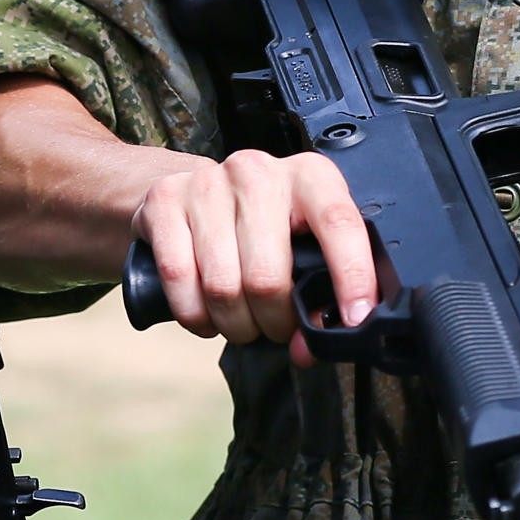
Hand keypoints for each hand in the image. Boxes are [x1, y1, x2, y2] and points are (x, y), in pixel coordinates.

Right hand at [131, 148, 378, 367]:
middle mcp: (258, 172)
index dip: (352, 277)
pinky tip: (206, 315)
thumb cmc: (262, 226)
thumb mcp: (302, 243)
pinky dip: (195, 315)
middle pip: (267, 276)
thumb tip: (309, 347)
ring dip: (234, 325)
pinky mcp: (165, 201)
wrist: (193, 191)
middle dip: (274, 322)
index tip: (355, 320)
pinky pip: (179, 279)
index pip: (339, 223)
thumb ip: (318, 291)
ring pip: (222, 286)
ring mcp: (207, 184)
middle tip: (277, 329)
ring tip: (242, 322)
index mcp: (309, 176)